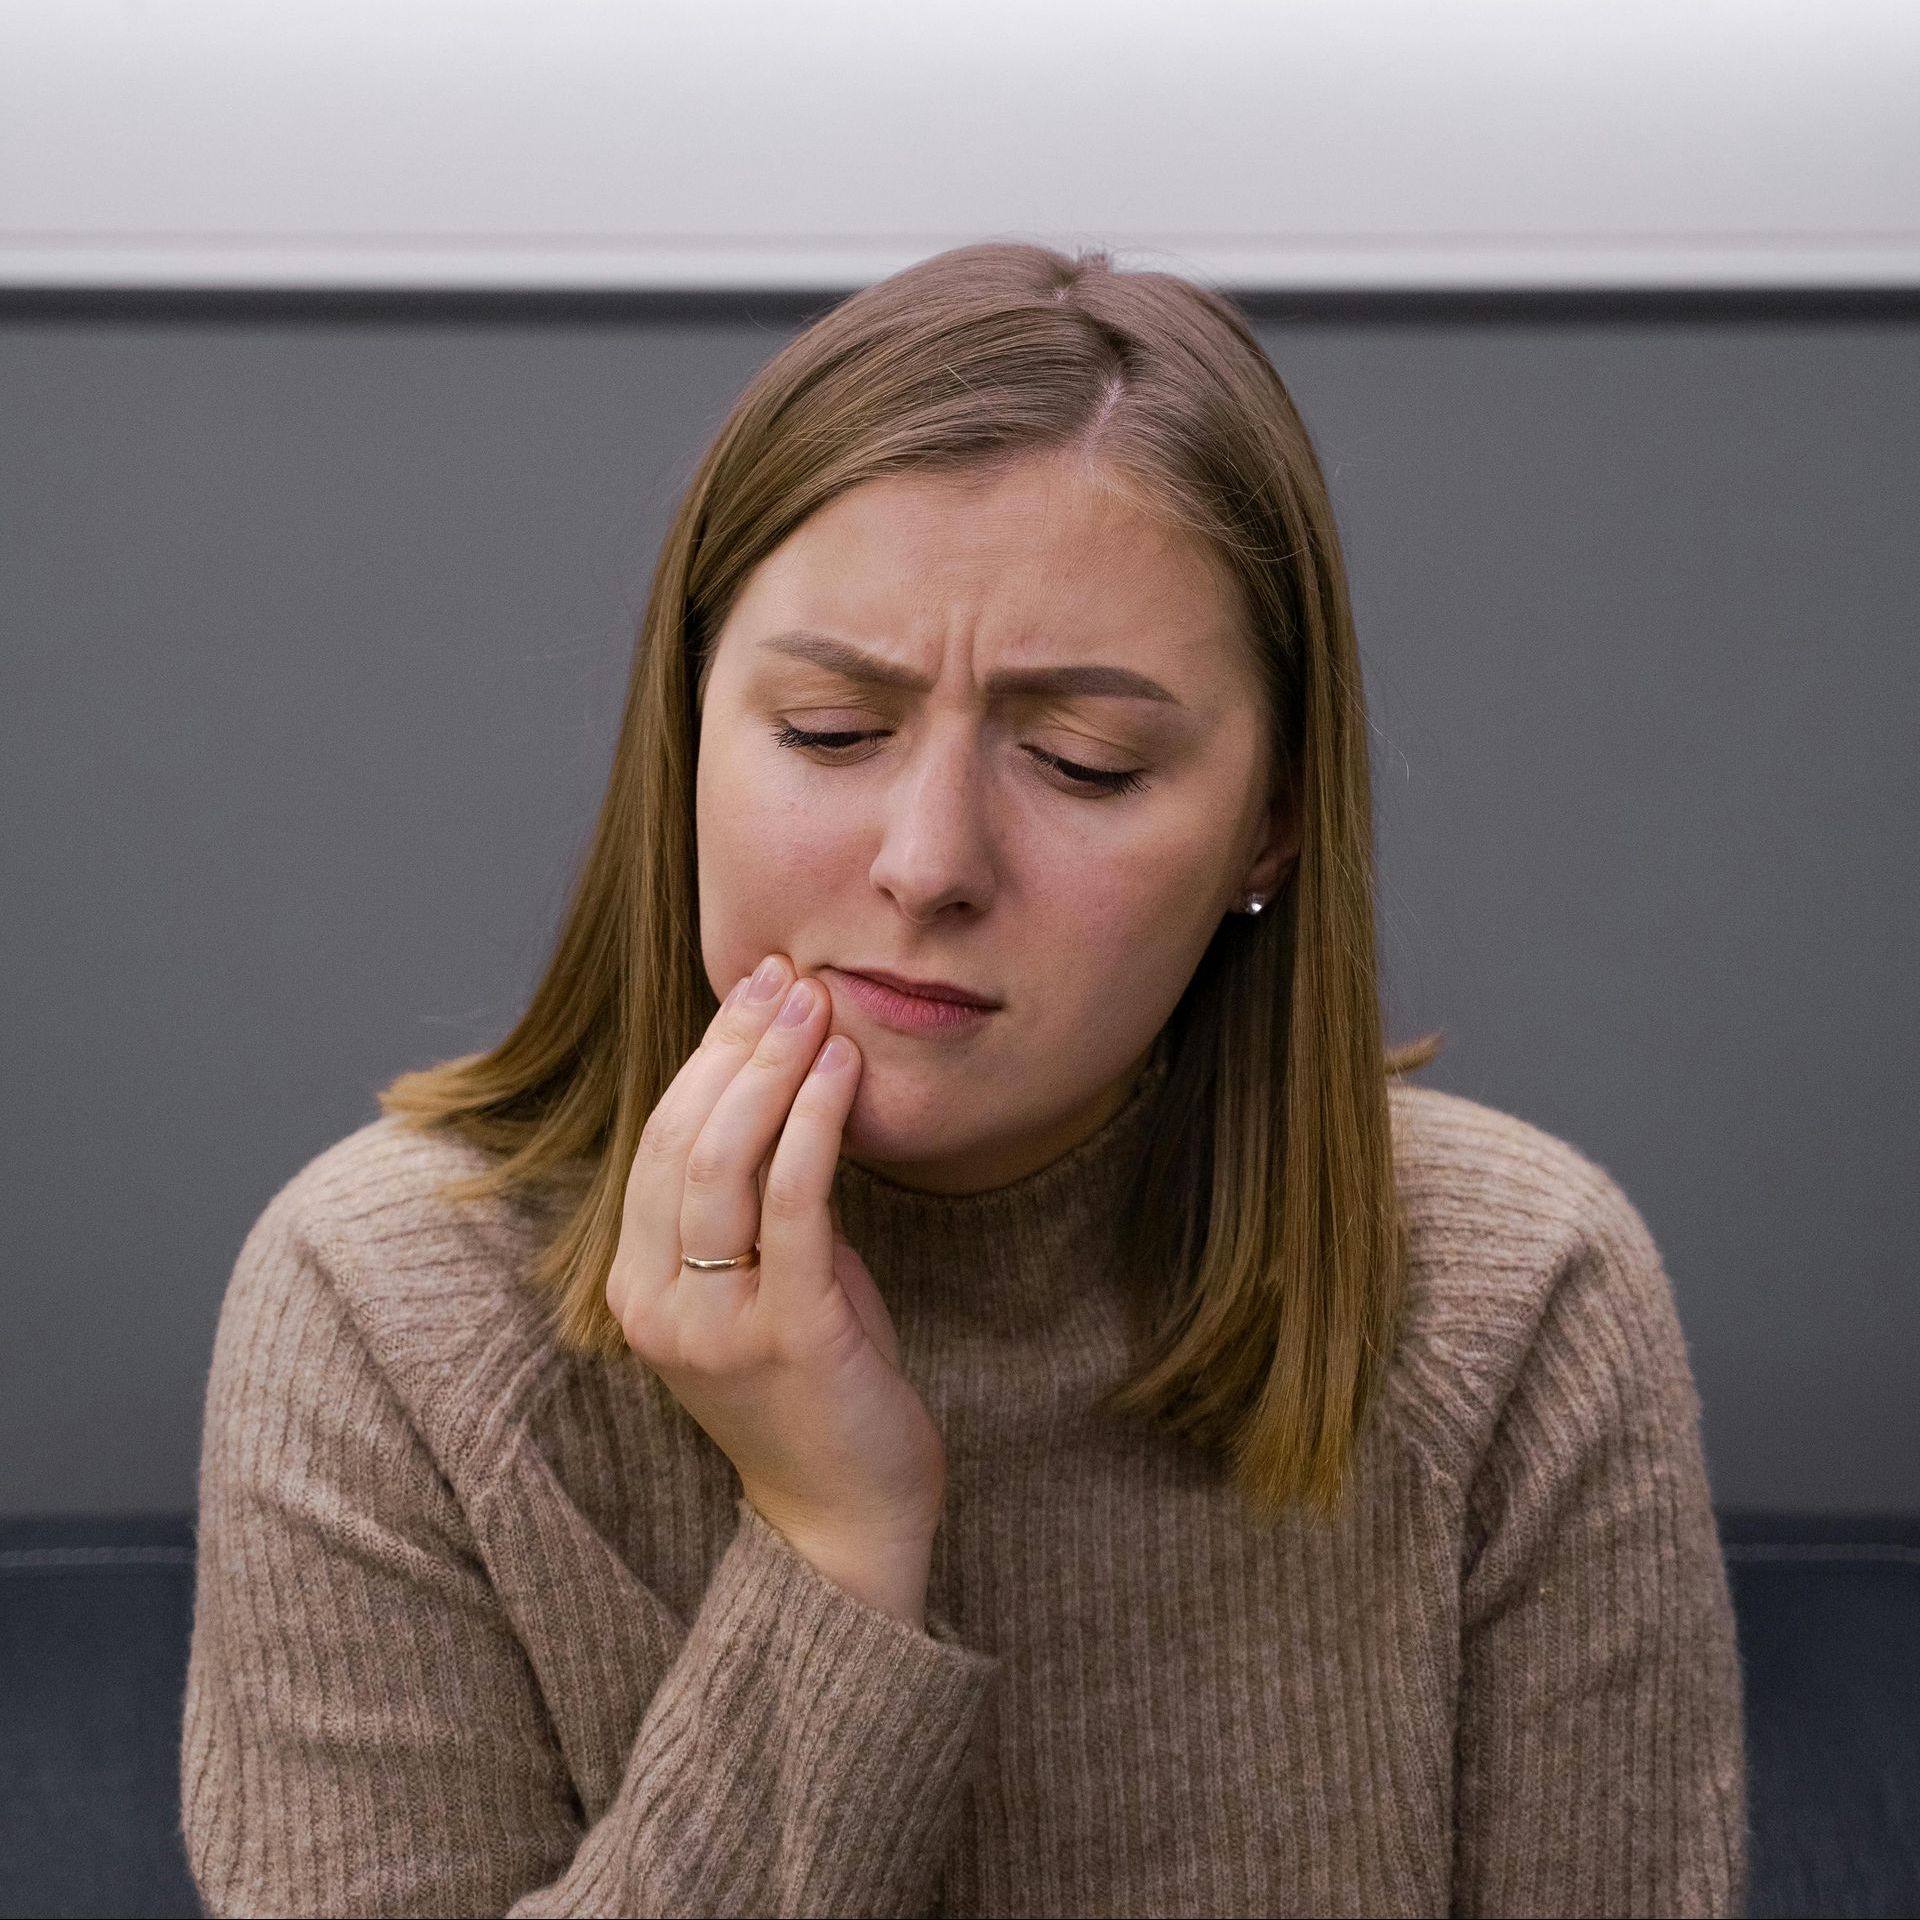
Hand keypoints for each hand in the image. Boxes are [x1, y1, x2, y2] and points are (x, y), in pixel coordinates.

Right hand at [607, 952, 946, 1624]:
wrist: (846, 1519)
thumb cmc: (815, 1390)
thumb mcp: (767, 1284)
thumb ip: (759, 1204)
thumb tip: (790, 1090)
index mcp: (638, 1286)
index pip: (658, 1143)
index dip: (705, 1056)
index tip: (753, 988)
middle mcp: (657, 1302)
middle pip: (681, 1140)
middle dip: (735, 1045)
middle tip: (785, 976)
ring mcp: (715, 1323)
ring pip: (722, 1163)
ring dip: (771, 1070)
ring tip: (816, 1003)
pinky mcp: (786, 1333)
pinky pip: (792, 1206)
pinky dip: (815, 1125)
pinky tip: (842, 1071)